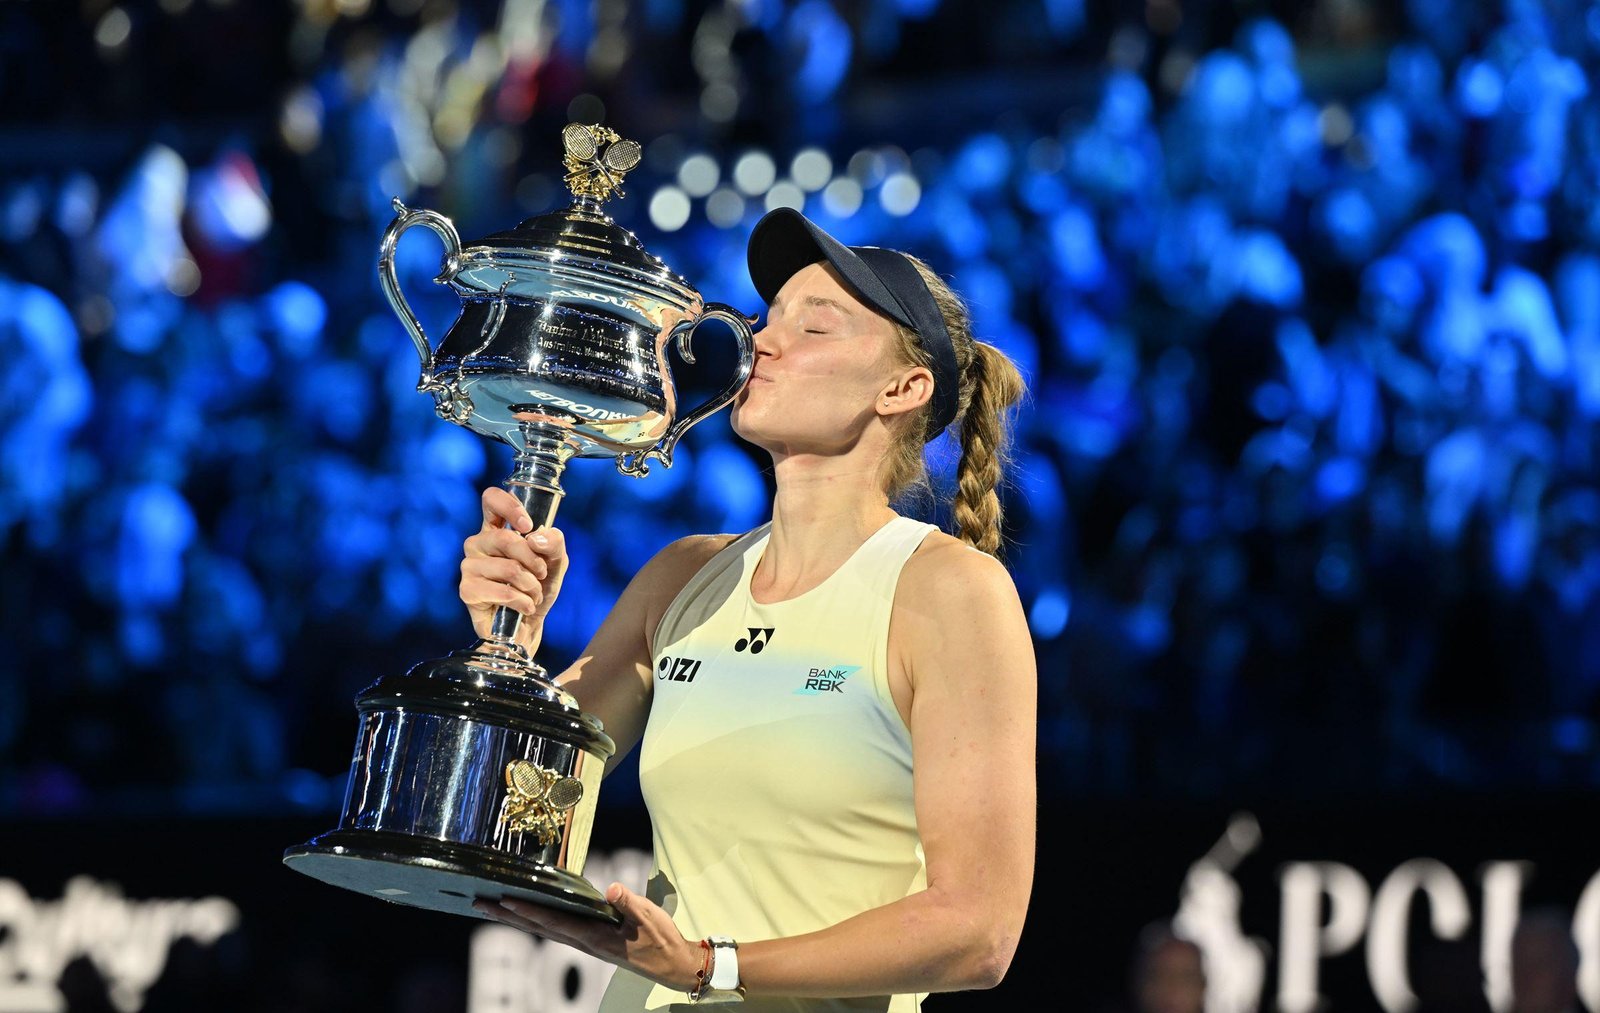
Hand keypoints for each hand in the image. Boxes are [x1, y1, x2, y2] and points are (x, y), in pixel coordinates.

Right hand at [459, 487, 568, 647]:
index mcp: (496, 529)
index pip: (491, 500)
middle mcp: (479, 543)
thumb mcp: (556, 561)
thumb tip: (534, 538)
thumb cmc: (539, 586)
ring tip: (532, 594)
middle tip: (540, 574)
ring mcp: (469, 566)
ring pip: (509, 568)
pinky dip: (522, 601)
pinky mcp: (467, 590)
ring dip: (531, 586)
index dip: (509, 507)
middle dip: (534, 561)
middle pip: (506, 538)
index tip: (528, 526)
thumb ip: (554, 542)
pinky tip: (523, 607)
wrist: (530, 622)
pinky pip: (502, 591)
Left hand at [472, 883, 701, 991]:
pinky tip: (526, 916)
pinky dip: (535, 921)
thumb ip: (629, 904)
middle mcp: (583, 942)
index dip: (529, 910)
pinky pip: (554, 930)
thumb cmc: (661, 940)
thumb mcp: (649, 918)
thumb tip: (610, 888)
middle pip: (538, 927)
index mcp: (595, 936)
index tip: (505, 899)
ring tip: (491, 907)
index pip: (554, 922)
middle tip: (479, 902)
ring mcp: (584, 943)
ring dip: (516, 919)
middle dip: (508, 915)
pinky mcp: (589, 941)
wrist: (671, 964)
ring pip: (542, 930)